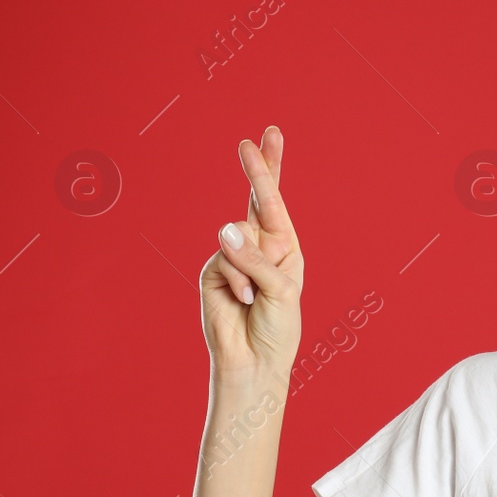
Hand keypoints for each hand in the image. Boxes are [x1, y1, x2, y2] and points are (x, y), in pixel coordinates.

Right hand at [199, 126, 304, 377]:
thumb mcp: (280, 291)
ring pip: (238, 237)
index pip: (275, 202)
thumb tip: (222, 230)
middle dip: (256, 172)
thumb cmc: (277, 329)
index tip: (270, 134)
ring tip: (255, 297)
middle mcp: (259, 247)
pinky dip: (237, 281)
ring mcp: (232, 257)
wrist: (254, 362)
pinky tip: (241, 302)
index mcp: (284, 248)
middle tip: (249, 141)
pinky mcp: (212, 271)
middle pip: (254, 201)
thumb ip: (255, 259)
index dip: (271, 168)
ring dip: (251, 267)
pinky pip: (224, 260)